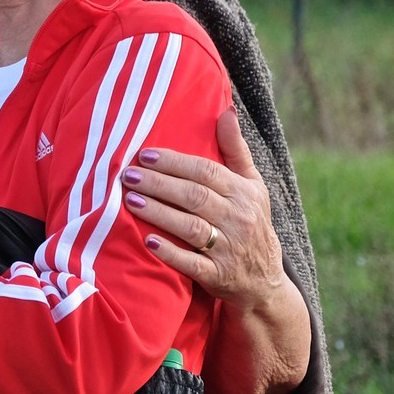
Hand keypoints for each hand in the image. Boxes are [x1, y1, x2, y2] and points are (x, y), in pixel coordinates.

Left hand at [121, 111, 309, 393]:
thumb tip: (225, 111)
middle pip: (195, 197)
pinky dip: (170, 253)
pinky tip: (147, 241)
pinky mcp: (218, 276)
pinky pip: (192, 263)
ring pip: (191, 227)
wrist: (265, 282)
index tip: (145, 154)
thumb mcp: (253, 187)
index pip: (207, 172)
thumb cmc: (250, 224)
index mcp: (245, 193)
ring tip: (129, 201)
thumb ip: (236, 151)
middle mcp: (240, 219)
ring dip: (159, 213)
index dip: (175, 162)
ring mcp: (229, 249)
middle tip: (127, 175)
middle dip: (159, 184)